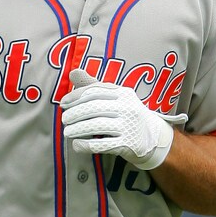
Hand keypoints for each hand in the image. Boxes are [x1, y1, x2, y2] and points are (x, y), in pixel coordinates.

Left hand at [61, 69, 188, 169]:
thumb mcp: (114, 97)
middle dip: (75, 113)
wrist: (153, 137)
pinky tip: (76, 145)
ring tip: (67, 132)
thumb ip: (93, 85)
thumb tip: (73, 71)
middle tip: (64, 120)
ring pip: (97, 125)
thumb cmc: (126, 113)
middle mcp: (128, 107)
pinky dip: (86, 145)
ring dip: (77, 129)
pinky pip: (103, 144)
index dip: (75, 96)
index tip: (62, 103)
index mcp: (123, 93)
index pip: (95, 91)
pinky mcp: (129, 144)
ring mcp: (129, 126)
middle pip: (94, 107)